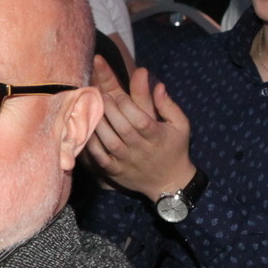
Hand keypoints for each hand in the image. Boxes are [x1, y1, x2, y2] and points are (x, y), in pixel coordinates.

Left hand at [83, 57, 195, 198]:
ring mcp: (127, 162)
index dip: (127, 106)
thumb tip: (159, 85)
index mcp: (157, 137)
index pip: (140, 120)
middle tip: (102, 97)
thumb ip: (168, 105)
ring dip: (100, 125)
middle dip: (111, 111)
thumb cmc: (175, 148)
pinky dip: (92, 146)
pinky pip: (101, 159)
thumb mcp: (180, 125)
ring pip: (110, 143)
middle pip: (123, 129)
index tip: (119, 95)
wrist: (169, 182)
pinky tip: (87, 132)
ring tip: (93, 110)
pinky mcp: (115, 172)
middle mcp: (142, 150)